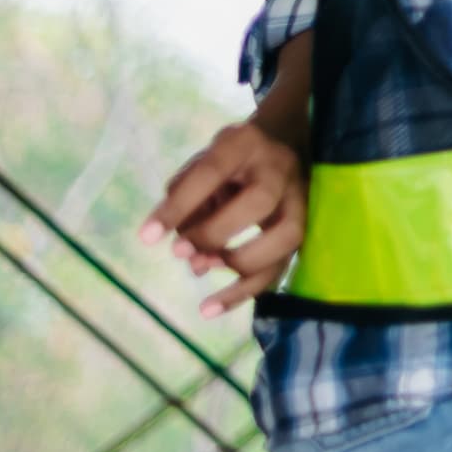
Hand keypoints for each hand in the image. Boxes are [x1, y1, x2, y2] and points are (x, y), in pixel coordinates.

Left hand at [141, 112, 308, 317]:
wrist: (279, 145)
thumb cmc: (228, 162)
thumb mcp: (200, 164)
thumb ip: (185, 197)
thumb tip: (182, 249)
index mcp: (246, 143)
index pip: (213, 170)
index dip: (181, 205)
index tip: (147, 237)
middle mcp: (280, 169)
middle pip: (260, 201)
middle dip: (216, 233)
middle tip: (181, 252)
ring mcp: (299, 200)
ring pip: (286, 236)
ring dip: (240, 262)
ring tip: (201, 268)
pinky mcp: (303, 230)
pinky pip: (281, 266)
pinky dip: (245, 292)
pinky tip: (211, 307)